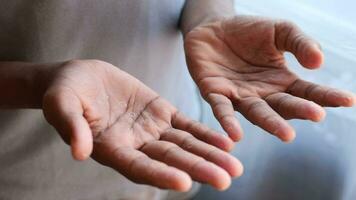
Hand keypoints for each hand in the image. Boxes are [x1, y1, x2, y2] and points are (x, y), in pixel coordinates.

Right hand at [41, 60, 241, 190]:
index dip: (159, 175)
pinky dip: (206, 134)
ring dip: (209, 155)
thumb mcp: (61, 104)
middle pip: (169, 161)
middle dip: (197, 169)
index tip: (184, 182)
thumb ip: (71, 126)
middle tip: (225, 180)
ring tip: (234, 167)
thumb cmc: (65, 92)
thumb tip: (79, 151)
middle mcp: (136, 145)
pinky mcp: (162, 113)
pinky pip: (187, 126)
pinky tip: (226, 142)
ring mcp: (151, 130)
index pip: (138, 167)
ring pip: (184, 146)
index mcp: (111, 149)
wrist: (81, 77)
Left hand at [184, 15, 354, 141]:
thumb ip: (300, 43)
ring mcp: (239, 96)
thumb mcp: (279, 31)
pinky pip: (222, 109)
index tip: (348, 100)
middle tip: (316, 115)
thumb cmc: (247, 32)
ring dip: (270, 122)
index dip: (326, 96)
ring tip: (286, 133)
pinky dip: (228, 121)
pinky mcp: (215, 94)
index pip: (307, 92)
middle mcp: (262, 94)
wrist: (213, 28)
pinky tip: (235, 135)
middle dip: (299, 110)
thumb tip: (319, 62)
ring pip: (256, 112)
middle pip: (283, 105)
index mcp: (281, 81)